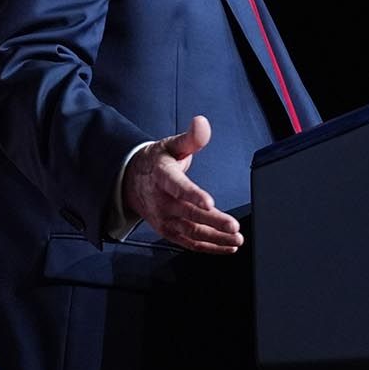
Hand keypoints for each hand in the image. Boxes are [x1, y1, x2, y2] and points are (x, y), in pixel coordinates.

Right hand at [121, 115, 243, 253]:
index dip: (193, 195)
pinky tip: (227, 246)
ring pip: (191, 232)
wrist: (132, 181)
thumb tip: (202, 122)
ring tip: (236, 238)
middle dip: (213, 222)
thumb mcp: (171, 145)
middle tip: (233, 226)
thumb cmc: (157, 163)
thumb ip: (191, 138)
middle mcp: (162, 201)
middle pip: (189, 214)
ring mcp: (165, 219)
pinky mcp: (169, 231)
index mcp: (162, 176)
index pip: (178, 187)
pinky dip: (209, 247)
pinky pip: (190, 242)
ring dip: (215, 238)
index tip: (209, 202)